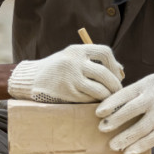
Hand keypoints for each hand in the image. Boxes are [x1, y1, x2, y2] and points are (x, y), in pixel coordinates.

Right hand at [8, 44, 123, 102]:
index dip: (114, 64)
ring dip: (108, 97)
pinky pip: (89, 99)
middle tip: (118, 91)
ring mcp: (71, 79)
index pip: (105, 52)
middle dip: (115, 85)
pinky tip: (96, 102)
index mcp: (77, 50)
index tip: (116, 74)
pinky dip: (96, 101)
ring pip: (100, 90)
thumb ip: (93, 61)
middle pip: (105, 74)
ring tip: (110, 99)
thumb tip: (121, 71)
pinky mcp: (68, 93)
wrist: (32, 79)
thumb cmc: (58, 68)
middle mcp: (74, 63)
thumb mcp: (73, 57)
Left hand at [96, 73, 153, 153]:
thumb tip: (109, 108)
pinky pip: (153, 138)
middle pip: (132, 110)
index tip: (98, 113)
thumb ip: (134, 94)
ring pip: (142, 127)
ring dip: (126, 138)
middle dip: (116, 120)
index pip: (125, 93)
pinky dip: (140, 146)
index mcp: (147, 84)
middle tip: (102, 129)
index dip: (111, 104)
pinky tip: (128, 152)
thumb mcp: (151, 84)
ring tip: (113, 145)